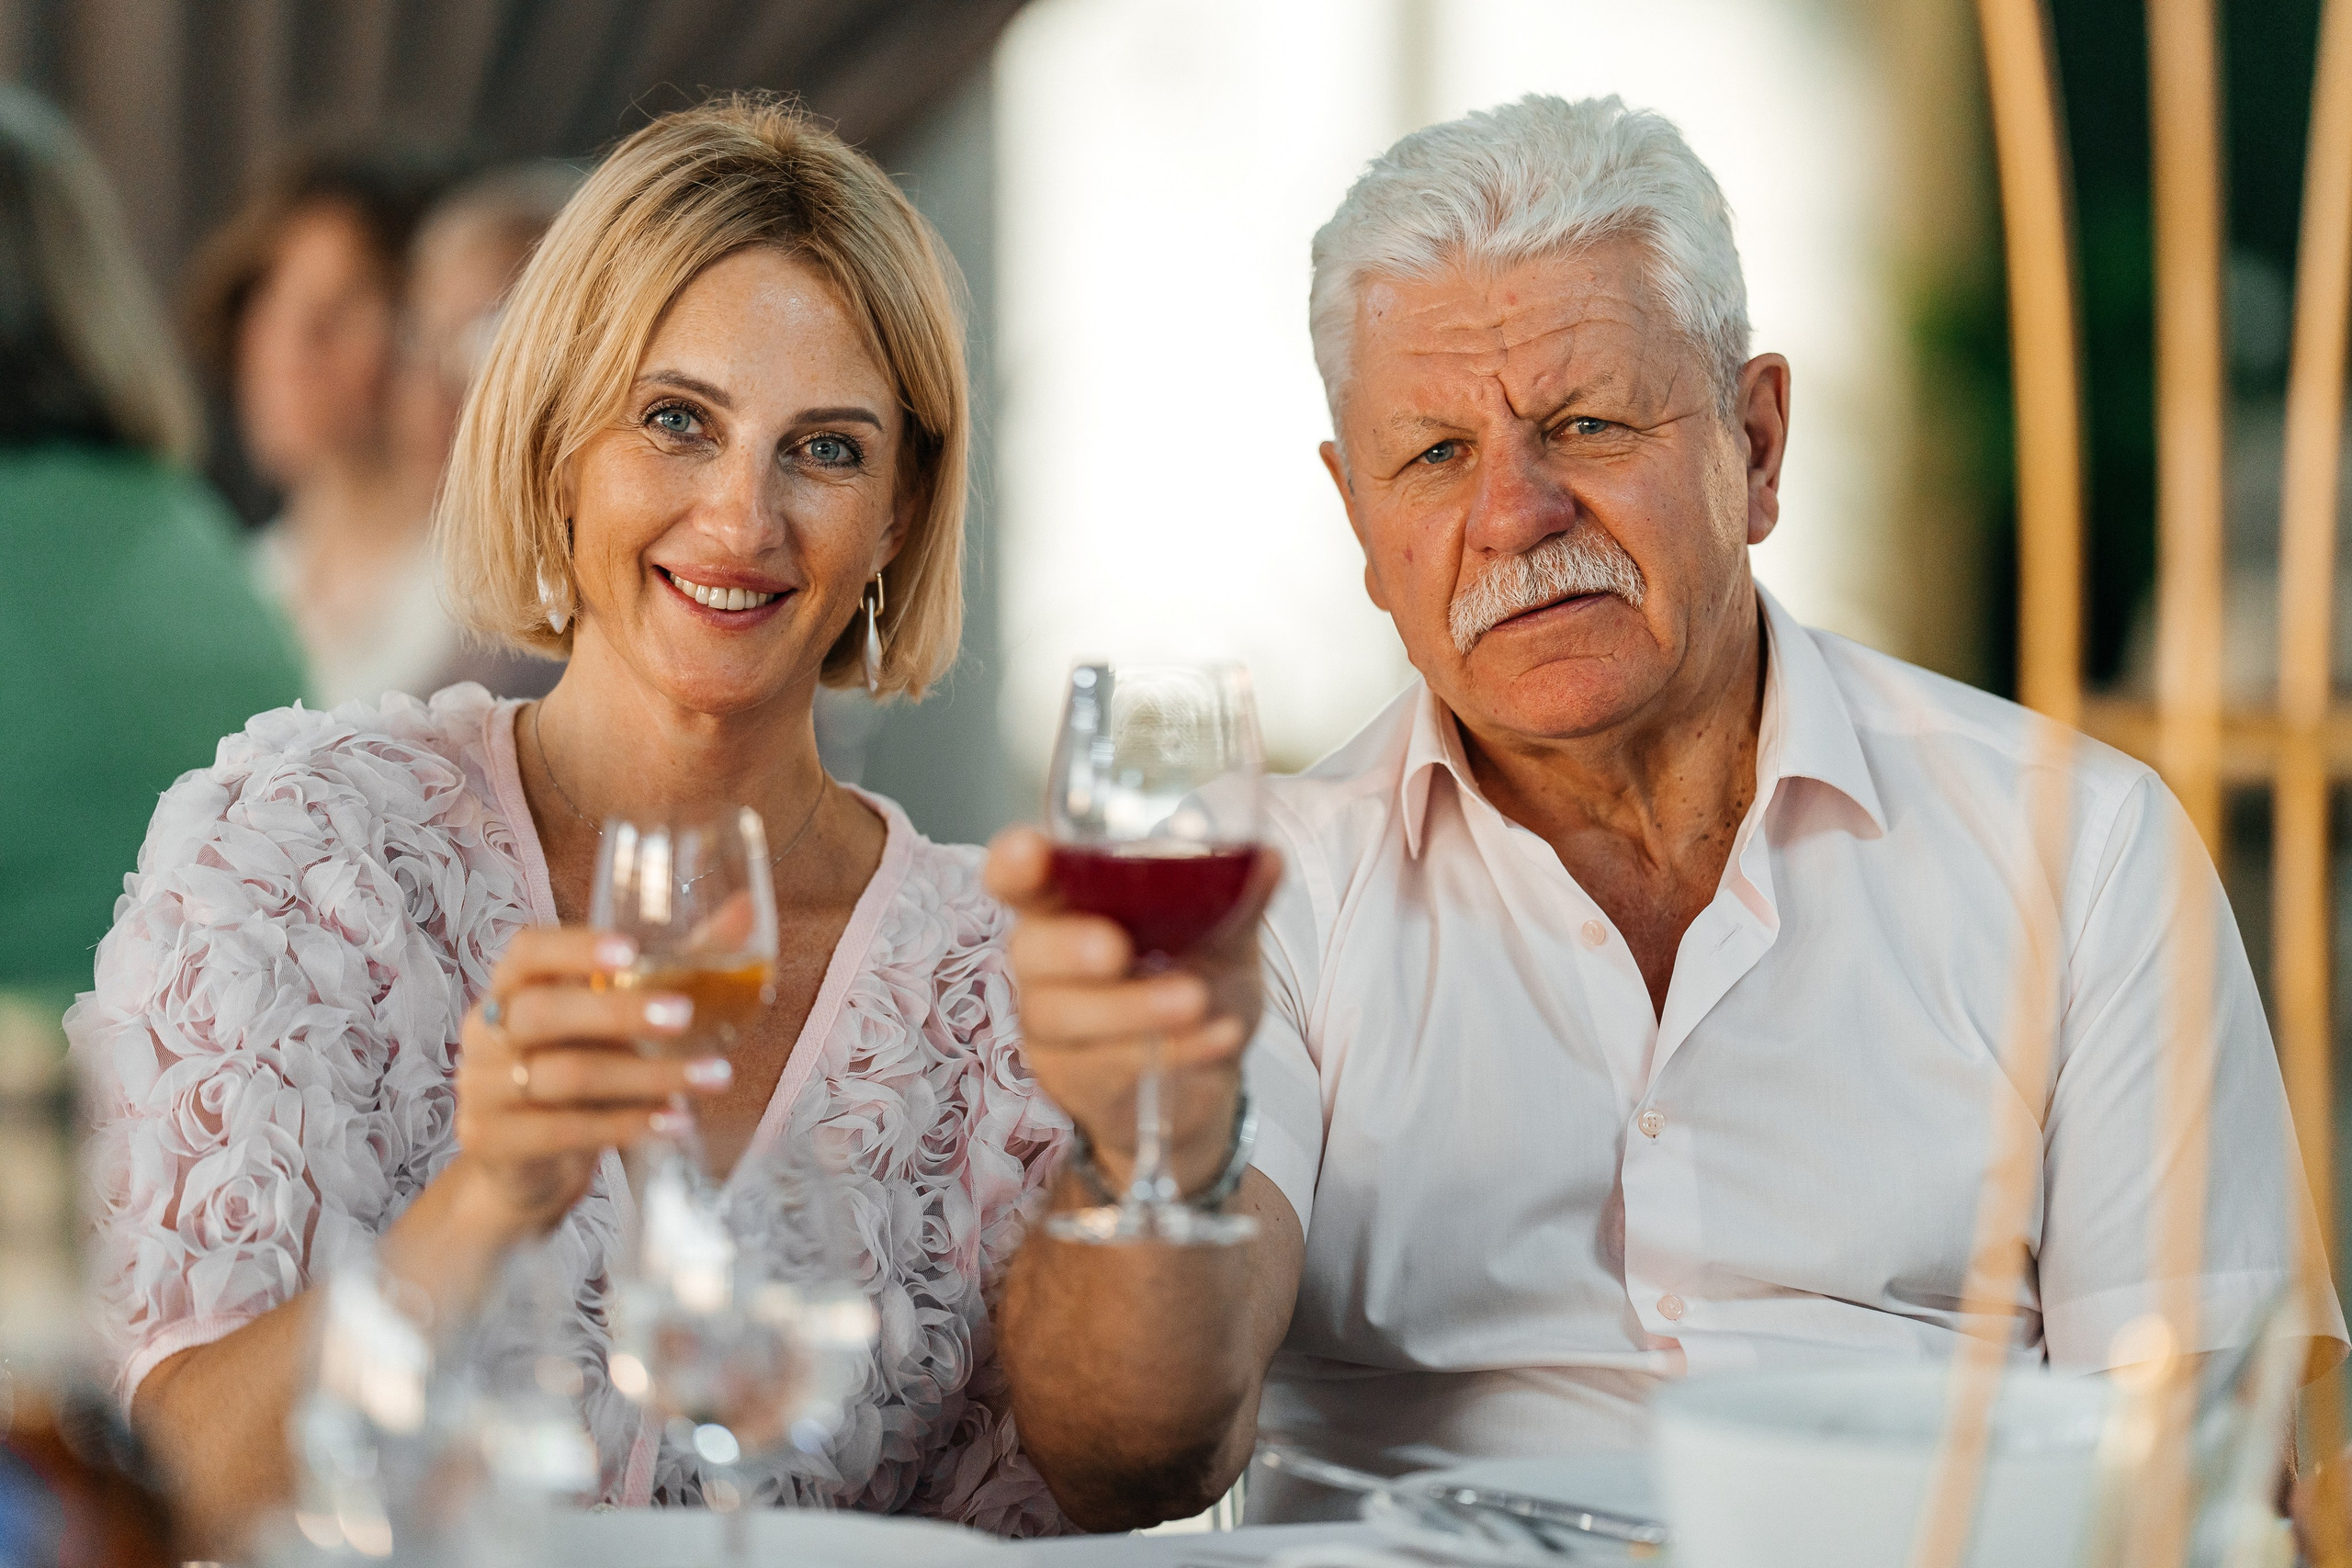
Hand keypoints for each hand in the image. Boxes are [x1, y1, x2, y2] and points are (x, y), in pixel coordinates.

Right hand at [450, 927, 730, 1237]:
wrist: (525, 1167)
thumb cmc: (580, 1067)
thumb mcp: (617, 1019)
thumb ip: (676, 963)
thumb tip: (746, 908)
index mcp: (512, 985)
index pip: (527, 951)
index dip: (574, 948)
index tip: (631, 951)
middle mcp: (486, 1029)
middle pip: (542, 1012)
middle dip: (617, 1012)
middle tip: (684, 1015)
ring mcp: (480, 1087)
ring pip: (564, 1075)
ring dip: (647, 1077)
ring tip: (712, 1078)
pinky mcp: (489, 1139)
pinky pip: (563, 1130)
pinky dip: (628, 1125)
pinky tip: (675, 1121)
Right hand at [986, 827, 1279, 1194]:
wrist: (1207, 1068)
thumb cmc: (1197, 975)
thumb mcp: (1224, 932)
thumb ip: (1236, 896)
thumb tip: (1266, 857)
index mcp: (1071, 898)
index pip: (1019, 873)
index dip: (1015, 862)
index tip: (1032, 854)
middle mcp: (1045, 956)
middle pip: (1030, 947)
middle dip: (1069, 947)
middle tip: (1117, 949)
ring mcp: (1052, 1020)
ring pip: (1065, 1014)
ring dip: (1131, 1007)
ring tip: (1195, 1000)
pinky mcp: (1074, 1077)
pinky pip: (1110, 1064)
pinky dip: (1173, 1048)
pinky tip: (1221, 1035)